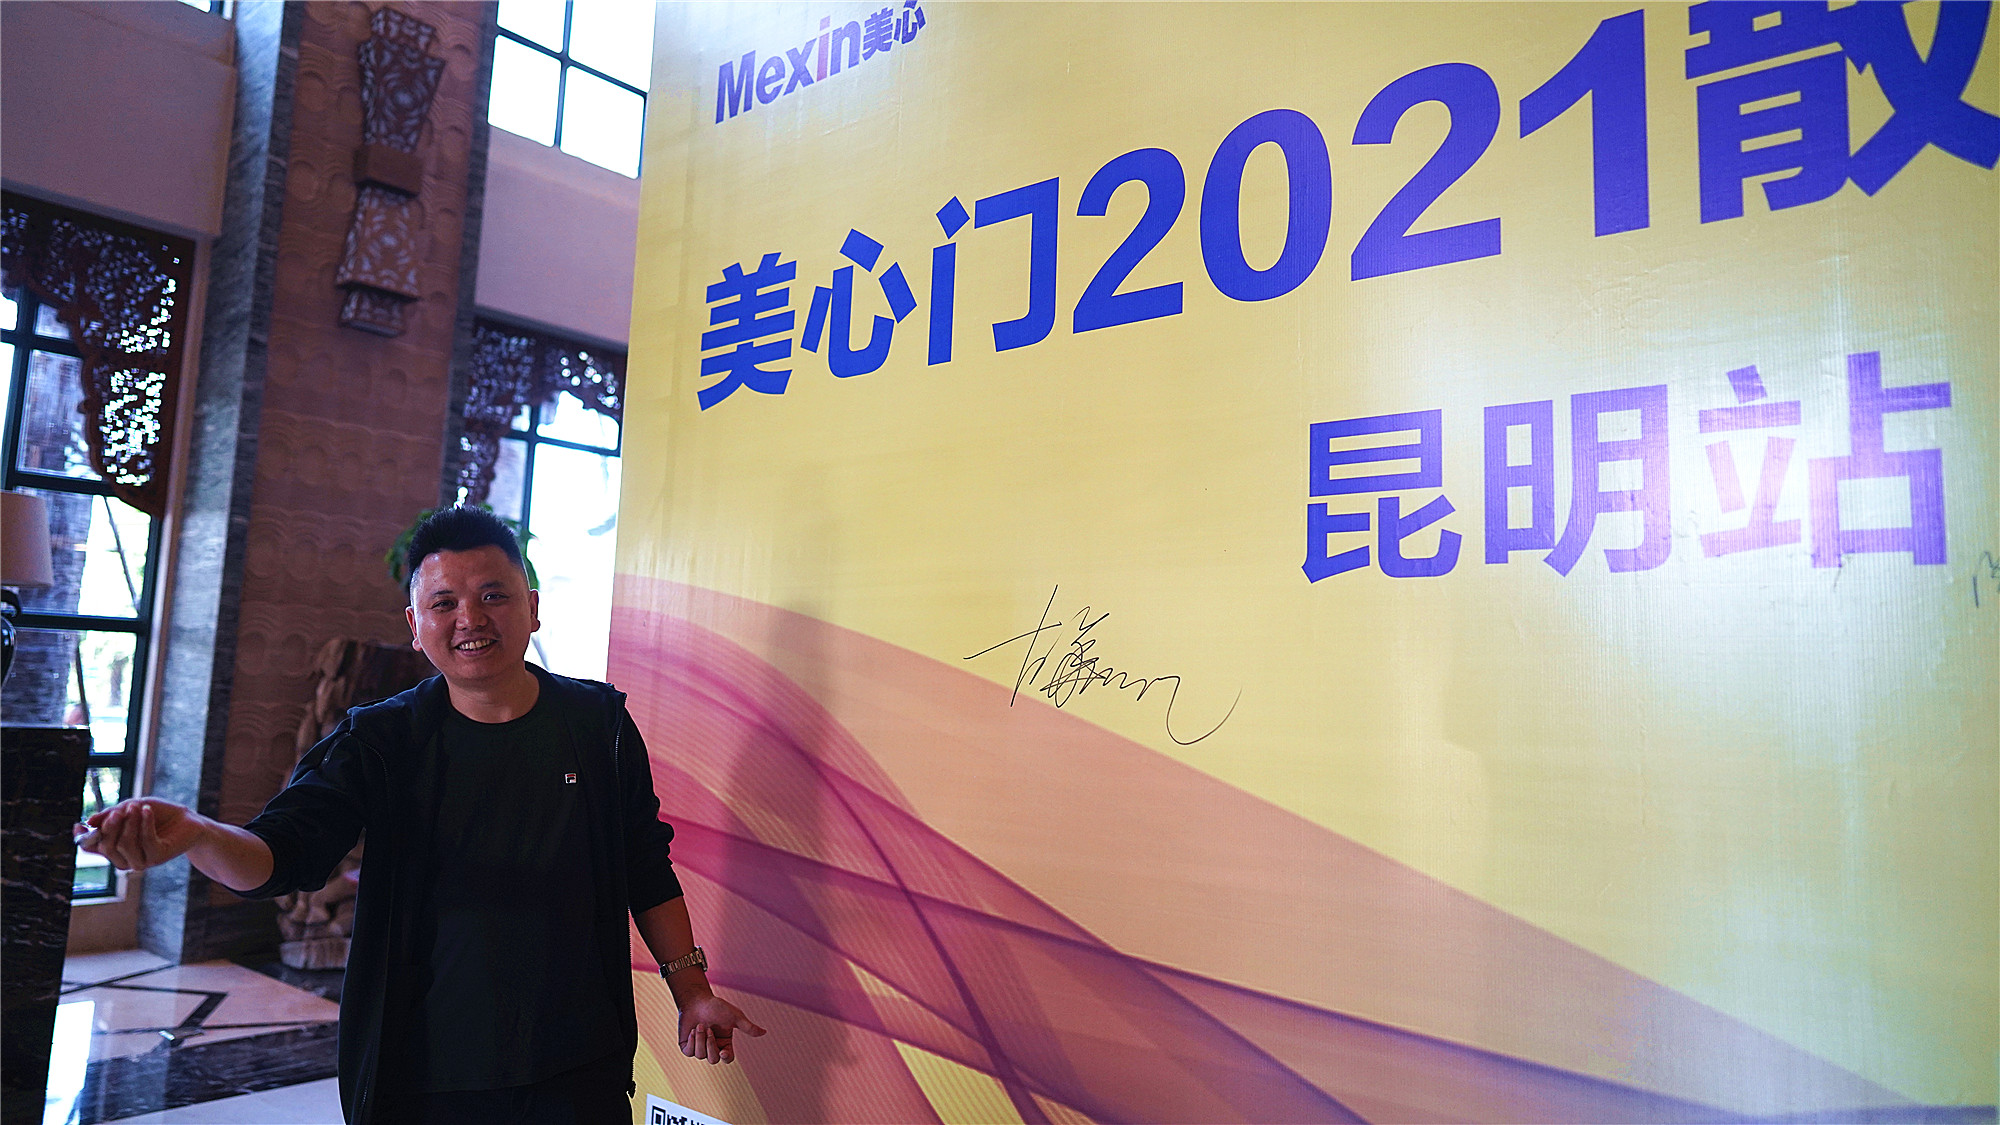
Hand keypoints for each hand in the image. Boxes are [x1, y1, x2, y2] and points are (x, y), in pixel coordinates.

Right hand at [74, 797, 207, 871]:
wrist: (187, 819)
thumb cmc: (157, 813)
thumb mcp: (131, 808)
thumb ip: (111, 814)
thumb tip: (89, 822)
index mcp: (114, 847)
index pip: (92, 848)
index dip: (84, 838)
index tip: (80, 824)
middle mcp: (125, 858)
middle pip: (107, 847)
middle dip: (111, 827)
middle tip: (120, 810)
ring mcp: (141, 861)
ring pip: (125, 845)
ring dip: (130, 823)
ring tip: (138, 807)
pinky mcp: (158, 858)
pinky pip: (146, 841)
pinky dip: (145, 823)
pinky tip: (148, 810)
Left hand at [677, 991, 765, 1064]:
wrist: (697, 1000)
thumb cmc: (717, 1007)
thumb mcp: (734, 1017)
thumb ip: (748, 1027)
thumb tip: (764, 1032)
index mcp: (725, 1042)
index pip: (728, 1058)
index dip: (726, 1058)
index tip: (723, 1052)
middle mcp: (713, 1047)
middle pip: (713, 1060)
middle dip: (710, 1045)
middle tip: (709, 1030)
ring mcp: (699, 1047)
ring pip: (700, 1055)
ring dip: (700, 1040)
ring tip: (700, 1025)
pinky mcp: (687, 1046)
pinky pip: (689, 1052)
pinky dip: (692, 1041)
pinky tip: (693, 1030)